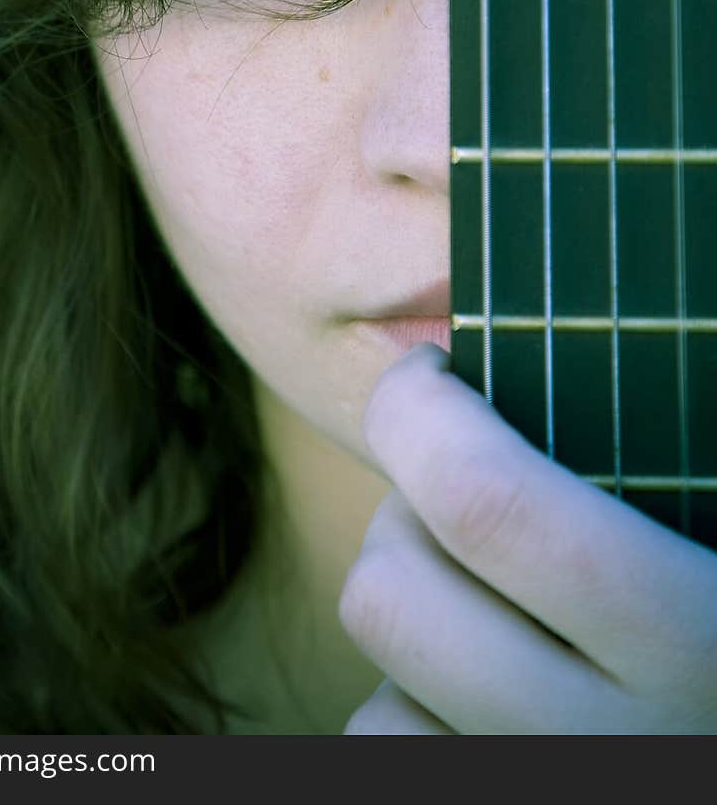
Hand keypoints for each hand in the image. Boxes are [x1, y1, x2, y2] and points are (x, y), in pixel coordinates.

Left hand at [339, 344, 716, 733]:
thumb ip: (676, 442)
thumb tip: (647, 305)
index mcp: (701, 639)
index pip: (488, 506)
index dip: (422, 415)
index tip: (431, 377)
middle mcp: (615, 752)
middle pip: (392, 597)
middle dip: (398, 515)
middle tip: (456, 491)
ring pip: (379, 704)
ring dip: (412, 638)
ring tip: (493, 610)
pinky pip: (392, 765)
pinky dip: (417, 724)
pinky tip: (487, 702)